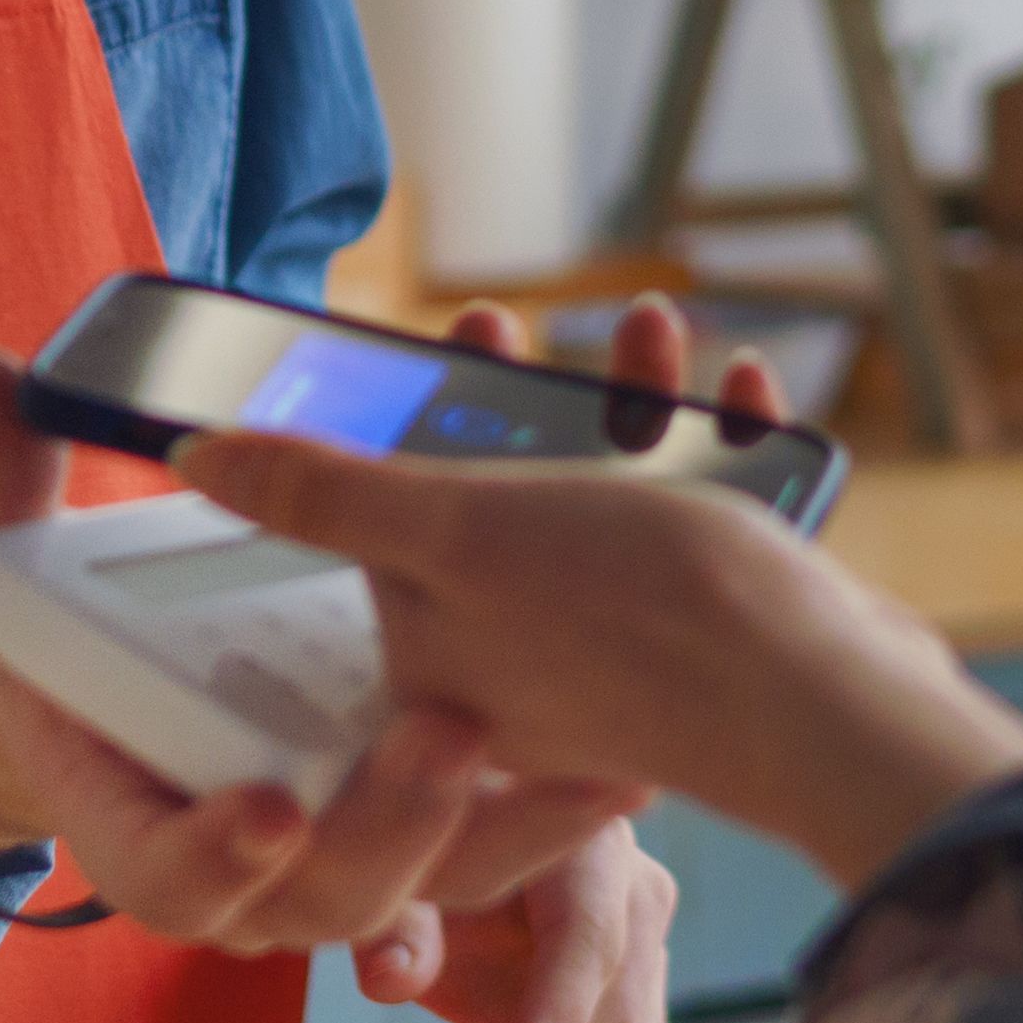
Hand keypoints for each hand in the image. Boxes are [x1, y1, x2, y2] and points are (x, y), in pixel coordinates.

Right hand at [0, 350, 639, 947]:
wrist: (118, 690)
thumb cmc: (57, 637)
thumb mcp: (7, 561)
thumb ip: (1, 479)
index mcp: (140, 832)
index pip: (175, 881)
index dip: (219, 857)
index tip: (268, 812)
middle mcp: (260, 869)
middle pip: (341, 891)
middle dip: (399, 821)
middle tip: (452, 734)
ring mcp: (356, 848)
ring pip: (452, 876)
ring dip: (535, 824)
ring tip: (609, 760)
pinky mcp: (434, 812)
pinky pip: (514, 826)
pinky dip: (579, 792)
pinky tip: (648, 737)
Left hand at [180, 298, 1022, 889]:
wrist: (826, 700)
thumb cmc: (633, 618)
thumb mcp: (455, 534)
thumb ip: (329, 494)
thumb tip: (197, 454)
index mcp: (435, 652)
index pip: (395, 514)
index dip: (413, 418)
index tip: (441, 337)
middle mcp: (518, 665)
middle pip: (505, 495)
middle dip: (529, 397)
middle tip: (527, 322)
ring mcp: (618, 654)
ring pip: (606, 496)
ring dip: (629, 403)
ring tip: (656, 332)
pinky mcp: (710, 641)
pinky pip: (698, 525)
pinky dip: (719, 454)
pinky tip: (745, 397)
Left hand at [360, 813, 683, 1022]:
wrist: (453, 852)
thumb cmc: (426, 852)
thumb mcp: (401, 867)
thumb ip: (394, 915)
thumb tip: (390, 978)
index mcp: (585, 840)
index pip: (592, 930)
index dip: (563, 1000)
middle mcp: (635, 895)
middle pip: (617, 1010)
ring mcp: (645, 965)